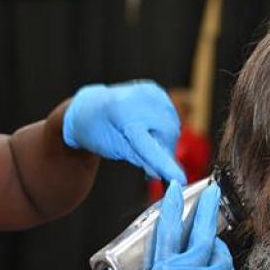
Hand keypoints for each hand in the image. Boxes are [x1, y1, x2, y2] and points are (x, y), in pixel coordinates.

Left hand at [62, 81, 185, 183]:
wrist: (88, 106)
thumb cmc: (96, 130)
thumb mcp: (112, 149)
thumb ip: (138, 158)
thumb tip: (160, 172)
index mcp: (122, 116)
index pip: (149, 146)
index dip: (165, 164)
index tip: (180, 180)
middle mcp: (138, 99)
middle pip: (168, 134)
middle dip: (164, 150)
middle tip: (150, 161)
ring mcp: (148, 91)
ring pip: (172, 126)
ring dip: (165, 139)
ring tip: (145, 141)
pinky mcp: (155, 90)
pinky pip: (170, 115)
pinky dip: (164, 127)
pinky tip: (148, 128)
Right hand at [95, 181, 237, 269]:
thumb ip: (147, 258)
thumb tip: (162, 232)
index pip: (170, 232)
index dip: (174, 207)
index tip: (177, 189)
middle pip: (205, 241)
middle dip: (209, 214)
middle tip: (213, 195)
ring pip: (222, 263)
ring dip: (216, 248)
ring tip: (208, 242)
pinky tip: (213, 268)